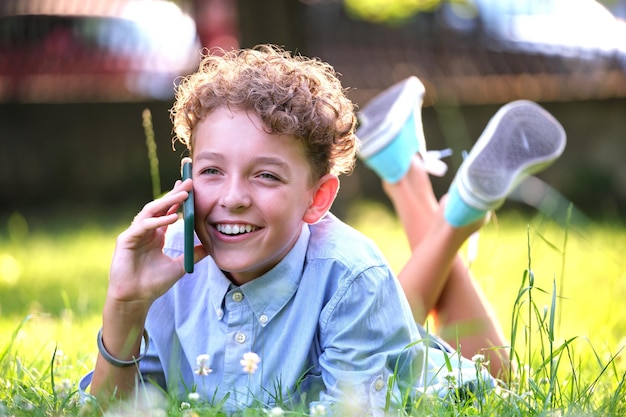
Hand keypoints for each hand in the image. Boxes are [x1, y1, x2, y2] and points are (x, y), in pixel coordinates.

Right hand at [107, 179, 206, 309]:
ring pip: (151, 211)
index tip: (190, 187)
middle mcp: (145, 231)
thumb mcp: (179, 267)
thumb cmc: (153, 283)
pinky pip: (144, 226)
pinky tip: (173, 218)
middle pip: (160, 206)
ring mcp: (134, 234)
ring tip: (183, 195)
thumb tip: (209, 247)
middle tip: (189, 182)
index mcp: (155, 234)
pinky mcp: (126, 240)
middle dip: (174, 194)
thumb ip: (192, 255)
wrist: (136, 299)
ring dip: (167, 202)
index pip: (167, 211)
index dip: (178, 199)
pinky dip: (159, 221)